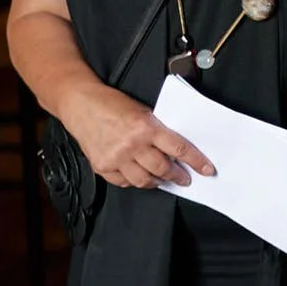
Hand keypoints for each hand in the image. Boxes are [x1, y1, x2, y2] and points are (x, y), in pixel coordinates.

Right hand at [61, 83, 214, 189]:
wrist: (80, 102)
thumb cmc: (111, 103)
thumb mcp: (142, 111)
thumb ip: (158, 130)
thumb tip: (175, 149)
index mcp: (146, 127)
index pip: (179, 149)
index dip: (196, 161)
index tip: (206, 169)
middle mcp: (132, 144)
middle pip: (163, 169)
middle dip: (178, 176)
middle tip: (184, 178)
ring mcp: (116, 158)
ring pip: (144, 180)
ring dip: (157, 182)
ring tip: (163, 179)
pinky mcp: (102, 166)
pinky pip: (124, 182)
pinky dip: (134, 181)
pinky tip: (139, 176)